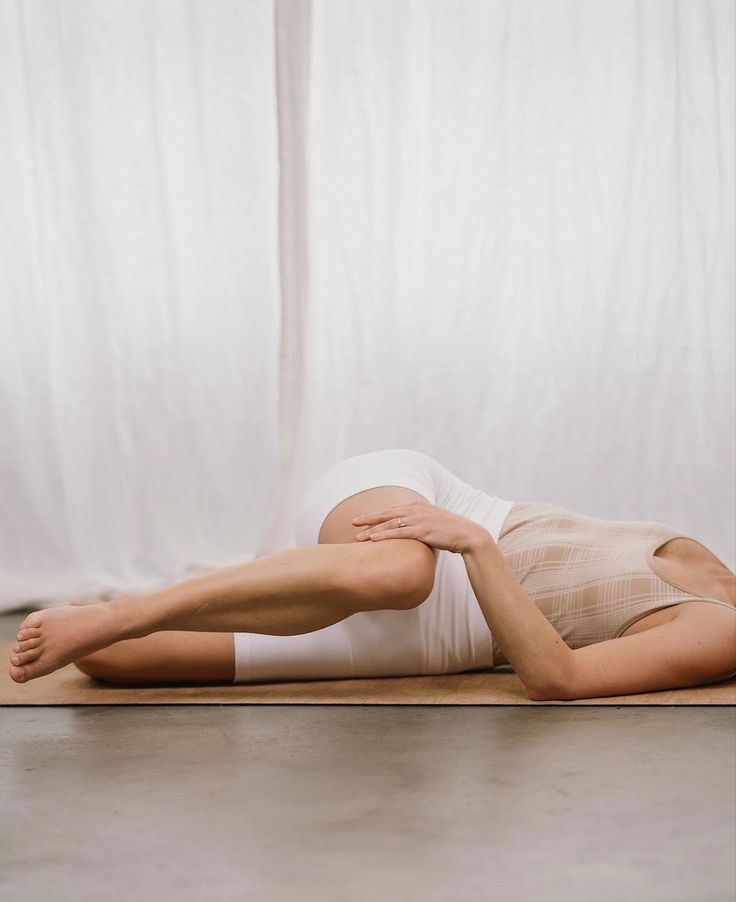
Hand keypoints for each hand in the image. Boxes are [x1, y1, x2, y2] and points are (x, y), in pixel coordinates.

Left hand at [352, 499, 489, 553]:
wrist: (468, 535)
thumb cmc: (450, 531)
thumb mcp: (433, 522)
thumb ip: (420, 522)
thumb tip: (410, 530)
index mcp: (418, 506)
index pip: (392, 510)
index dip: (376, 515)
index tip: (361, 519)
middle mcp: (416, 510)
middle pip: (387, 514)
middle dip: (368, 519)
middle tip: (352, 523)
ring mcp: (419, 519)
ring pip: (390, 524)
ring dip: (372, 530)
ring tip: (358, 537)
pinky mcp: (423, 530)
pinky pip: (399, 533)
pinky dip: (385, 535)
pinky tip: (374, 540)